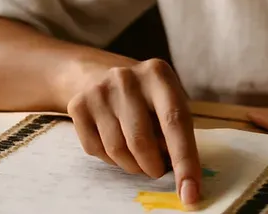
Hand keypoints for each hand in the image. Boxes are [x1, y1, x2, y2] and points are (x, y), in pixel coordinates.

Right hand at [66, 58, 201, 205]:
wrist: (101, 74)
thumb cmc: (146, 97)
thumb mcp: (168, 102)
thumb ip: (176, 132)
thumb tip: (183, 179)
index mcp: (158, 74)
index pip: (175, 123)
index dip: (184, 161)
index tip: (189, 194)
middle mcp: (126, 78)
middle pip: (140, 141)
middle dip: (152, 167)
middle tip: (158, 170)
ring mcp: (99, 90)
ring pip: (117, 150)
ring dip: (132, 165)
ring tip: (139, 158)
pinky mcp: (78, 105)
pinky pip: (95, 149)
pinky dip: (110, 159)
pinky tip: (117, 145)